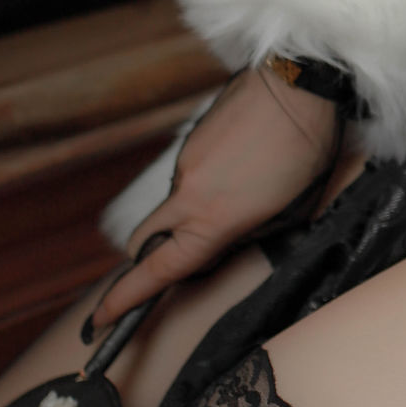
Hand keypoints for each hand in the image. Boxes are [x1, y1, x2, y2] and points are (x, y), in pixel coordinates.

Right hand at [85, 63, 340, 333]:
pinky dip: (206, 182)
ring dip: (193, 213)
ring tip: (247, 193)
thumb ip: (245, 236)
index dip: (123, 300)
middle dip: (149, 259)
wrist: (299, 86)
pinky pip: (190, 174)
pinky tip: (244, 166)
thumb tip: (222, 243)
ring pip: (174, 205)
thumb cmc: (305, 153)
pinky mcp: (191, 139)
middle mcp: (187, 195)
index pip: (155, 271)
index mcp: (211, 222)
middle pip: (145, 242)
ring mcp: (185, 163)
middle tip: (178, 263)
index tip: (100, 320)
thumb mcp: (288, 214)